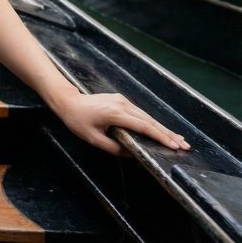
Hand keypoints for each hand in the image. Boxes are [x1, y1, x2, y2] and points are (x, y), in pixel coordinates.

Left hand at [51, 91, 189, 154]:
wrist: (68, 101)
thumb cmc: (77, 120)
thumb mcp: (93, 139)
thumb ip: (113, 148)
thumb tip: (132, 154)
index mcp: (115, 114)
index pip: (143, 127)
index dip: (160, 137)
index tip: (174, 145)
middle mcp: (122, 104)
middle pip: (150, 121)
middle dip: (168, 134)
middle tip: (185, 145)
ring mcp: (122, 100)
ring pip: (147, 116)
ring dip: (163, 128)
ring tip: (178, 139)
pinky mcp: (121, 100)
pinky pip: (140, 113)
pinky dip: (152, 122)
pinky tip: (161, 130)